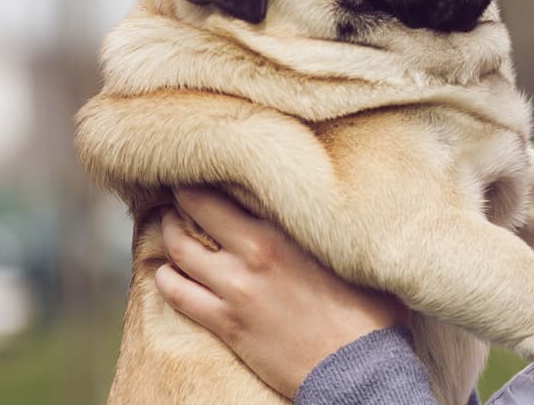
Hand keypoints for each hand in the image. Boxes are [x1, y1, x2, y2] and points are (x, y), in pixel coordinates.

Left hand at [154, 187, 408, 397]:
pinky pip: (178, 295)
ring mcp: (236, 289)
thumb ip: (328, 227)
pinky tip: (165, 273)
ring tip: (169, 224)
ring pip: (181, 250)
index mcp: (286, 230)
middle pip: (198, 208)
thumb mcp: (353, 253)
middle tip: (179, 189)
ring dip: (169, 233)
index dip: (216, 173)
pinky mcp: (228, 324)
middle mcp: (254, 252)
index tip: (210, 166)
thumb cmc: (369, 310)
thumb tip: (332, 205)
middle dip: (183, 196)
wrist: (358, 367)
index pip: (235, 186)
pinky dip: (166, 279)